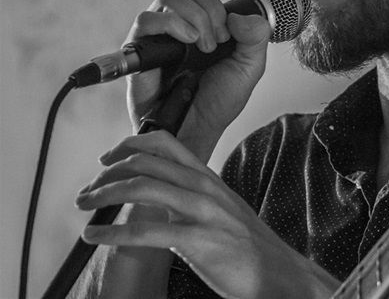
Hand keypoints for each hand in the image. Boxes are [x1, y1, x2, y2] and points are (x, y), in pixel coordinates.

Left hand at [76, 131, 339, 298]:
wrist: (278, 272)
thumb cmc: (248, 246)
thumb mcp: (221, 209)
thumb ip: (192, 196)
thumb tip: (160, 194)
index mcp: (208, 178)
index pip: (165, 142)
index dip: (129, 144)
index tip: (108, 158)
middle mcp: (204, 187)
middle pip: (146, 161)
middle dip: (107, 171)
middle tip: (87, 189)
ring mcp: (202, 212)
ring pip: (142, 187)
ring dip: (103, 194)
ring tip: (84, 206)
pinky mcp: (197, 241)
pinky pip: (145, 231)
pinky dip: (112, 232)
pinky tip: (94, 237)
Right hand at [125, 0, 271, 159]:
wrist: (200, 130)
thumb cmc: (220, 100)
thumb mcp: (250, 66)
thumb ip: (255, 36)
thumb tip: (238, 16)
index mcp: (201, 20)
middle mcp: (177, 23)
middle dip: (209, 6)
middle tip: (220, 38)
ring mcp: (158, 36)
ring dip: (194, 18)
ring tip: (204, 47)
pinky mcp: (140, 52)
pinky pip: (146, 21)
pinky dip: (171, 25)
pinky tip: (188, 43)